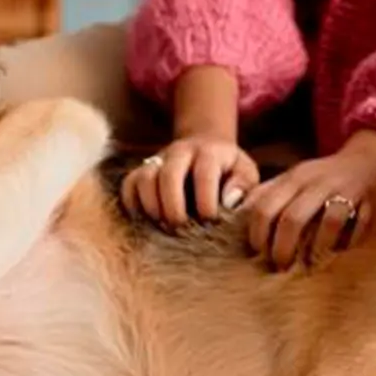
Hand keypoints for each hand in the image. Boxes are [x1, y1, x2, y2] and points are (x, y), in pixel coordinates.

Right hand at [120, 135, 260, 228]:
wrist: (206, 147)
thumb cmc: (229, 170)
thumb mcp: (245, 172)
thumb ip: (243, 186)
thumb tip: (228, 201)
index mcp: (210, 152)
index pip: (204, 174)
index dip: (206, 201)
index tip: (210, 221)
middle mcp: (180, 152)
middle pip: (168, 174)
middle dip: (174, 207)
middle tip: (181, 229)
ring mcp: (158, 160)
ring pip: (145, 178)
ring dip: (152, 207)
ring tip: (165, 228)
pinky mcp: (142, 170)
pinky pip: (129, 186)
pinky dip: (134, 206)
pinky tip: (148, 221)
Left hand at [242, 130, 375, 270]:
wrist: (366, 158)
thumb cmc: (321, 177)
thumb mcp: (291, 180)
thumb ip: (266, 195)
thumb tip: (236, 215)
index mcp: (292, 179)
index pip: (264, 208)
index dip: (258, 235)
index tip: (258, 253)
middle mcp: (314, 183)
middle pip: (292, 219)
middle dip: (283, 248)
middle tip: (280, 266)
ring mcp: (342, 190)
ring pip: (327, 222)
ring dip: (316, 249)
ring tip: (309, 264)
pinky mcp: (365, 199)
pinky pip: (357, 223)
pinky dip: (346, 241)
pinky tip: (337, 251)